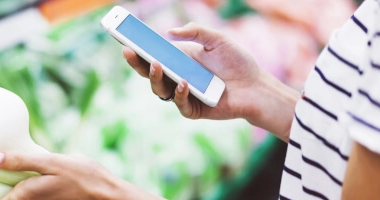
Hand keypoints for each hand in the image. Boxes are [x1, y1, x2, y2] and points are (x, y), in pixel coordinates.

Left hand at [0, 151, 161, 199]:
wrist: (107, 194)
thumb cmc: (81, 176)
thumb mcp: (50, 162)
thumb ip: (20, 161)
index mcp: (23, 194)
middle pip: (5, 195)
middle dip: (0, 182)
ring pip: (18, 194)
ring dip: (13, 183)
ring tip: (13, 166)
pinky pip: (30, 195)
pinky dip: (26, 188)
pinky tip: (34, 174)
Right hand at [123, 22, 298, 139]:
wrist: (256, 86)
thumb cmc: (237, 62)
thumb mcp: (217, 39)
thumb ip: (196, 31)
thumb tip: (170, 32)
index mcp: (178, 61)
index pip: (152, 55)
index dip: (137, 48)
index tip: (123, 38)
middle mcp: (177, 78)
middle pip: (149, 73)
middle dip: (136, 62)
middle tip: (129, 50)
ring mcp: (184, 95)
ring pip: (160, 90)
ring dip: (155, 77)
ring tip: (156, 64)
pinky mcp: (194, 109)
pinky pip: (180, 103)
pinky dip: (180, 93)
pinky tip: (184, 83)